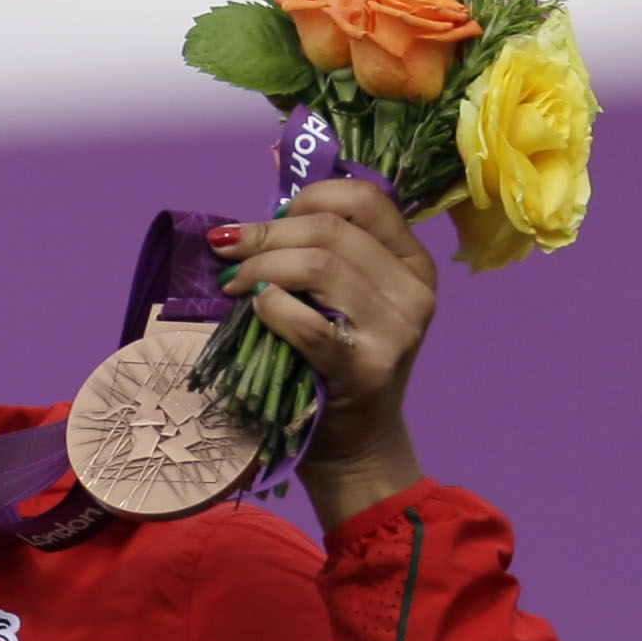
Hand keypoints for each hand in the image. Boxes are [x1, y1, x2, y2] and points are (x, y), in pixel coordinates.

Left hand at [209, 180, 436, 528]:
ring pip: (320, 267)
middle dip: (267, 235)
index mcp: (411, 262)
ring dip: (261, 268)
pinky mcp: (366, 369)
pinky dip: (272, 309)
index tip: (268, 216)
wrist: (352, 443)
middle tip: (228, 253)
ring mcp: (396, 329)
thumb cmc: (333, 365)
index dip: (308, 196)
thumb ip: (320, 257)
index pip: (366, 199)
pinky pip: (309, 323)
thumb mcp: (343, 302)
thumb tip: (256, 223)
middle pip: (331, 231)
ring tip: (233, 285)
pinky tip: (255, 309)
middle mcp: (413, 290)